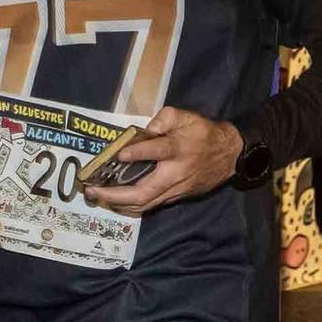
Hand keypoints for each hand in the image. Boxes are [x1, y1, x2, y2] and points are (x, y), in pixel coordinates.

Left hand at [83, 107, 241, 215]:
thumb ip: (163, 118)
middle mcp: (175, 173)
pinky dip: (130, 204)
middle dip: (116, 195)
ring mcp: (175, 189)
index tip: (119, 155)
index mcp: (178, 149)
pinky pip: (150, 205)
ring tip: (98, 197)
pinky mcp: (175, 197)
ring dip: (119, 204)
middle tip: (93, 191)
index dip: (139, 153)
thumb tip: (144, 130)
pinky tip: (115, 200)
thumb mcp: (186, 116)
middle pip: (144, 192)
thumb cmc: (204, 133)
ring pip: (145, 204)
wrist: (229, 156)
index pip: (158, 151)